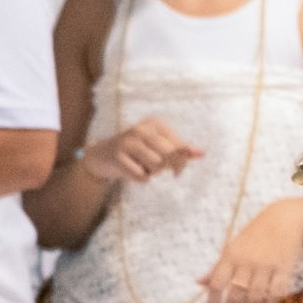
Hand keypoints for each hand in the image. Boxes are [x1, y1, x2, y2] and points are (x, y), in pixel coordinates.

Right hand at [79, 116, 201, 184]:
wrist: (100, 155)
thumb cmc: (134, 151)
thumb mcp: (157, 145)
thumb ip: (179, 148)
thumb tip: (201, 153)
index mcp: (154, 124)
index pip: (179, 145)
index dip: (182, 161)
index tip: (177, 170)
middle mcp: (141, 129)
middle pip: (169, 156)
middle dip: (168, 168)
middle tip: (159, 171)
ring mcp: (128, 142)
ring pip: (156, 166)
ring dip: (152, 173)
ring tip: (143, 168)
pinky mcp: (118, 158)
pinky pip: (141, 176)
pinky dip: (141, 179)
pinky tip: (133, 173)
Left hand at [200, 196, 302, 302]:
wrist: (285, 220)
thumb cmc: (254, 236)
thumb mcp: (232, 248)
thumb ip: (217, 268)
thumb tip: (198, 283)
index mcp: (230, 257)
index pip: (217, 284)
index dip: (213, 302)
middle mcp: (247, 262)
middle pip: (237, 293)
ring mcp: (267, 266)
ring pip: (257, 296)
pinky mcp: (285, 269)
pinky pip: (276, 292)